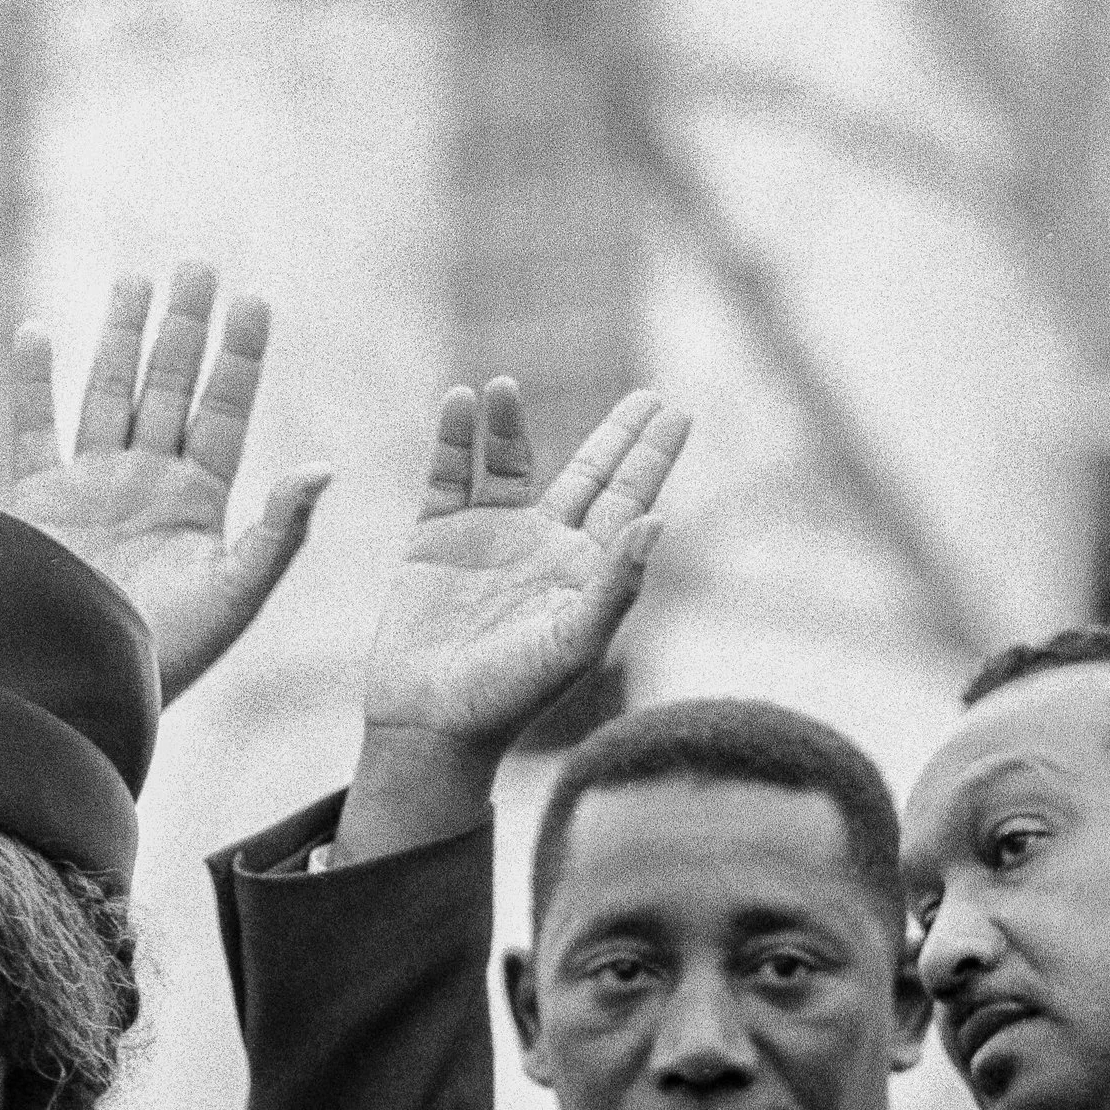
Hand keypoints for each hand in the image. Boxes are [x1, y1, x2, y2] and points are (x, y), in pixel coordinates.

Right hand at [10, 262, 328, 700]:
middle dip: (184, 328)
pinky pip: (33, 432)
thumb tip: (323, 469)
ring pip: (109, 395)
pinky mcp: (36, 506)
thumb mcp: (236, 598)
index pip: (225, 412)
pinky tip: (38, 330)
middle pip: (169, 388)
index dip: (240, 358)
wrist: (85, 691)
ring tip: (135, 278)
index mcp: (199, 504)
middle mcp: (146, 485)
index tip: (255, 301)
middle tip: (198, 265)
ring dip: (121, 337)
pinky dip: (32, 384)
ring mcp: (91, 490)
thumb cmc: (167, 660)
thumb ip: (278, 533)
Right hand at [363, 381, 686, 761]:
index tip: (680, 412)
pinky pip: (447, 476)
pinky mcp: (434, 540)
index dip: (652, 456)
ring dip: (509, 424)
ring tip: (508, 383)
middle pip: (585, 474)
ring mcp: (487, 539)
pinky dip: (452, 439)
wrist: (430, 725)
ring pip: (507, 463)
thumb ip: (617, 584)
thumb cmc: (509, 698)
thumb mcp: (572, 644)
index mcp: (581, 570)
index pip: (626, 499)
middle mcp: (540, 547)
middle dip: (615, 435)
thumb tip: (658, 519)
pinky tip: (460, 402)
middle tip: (648, 396)